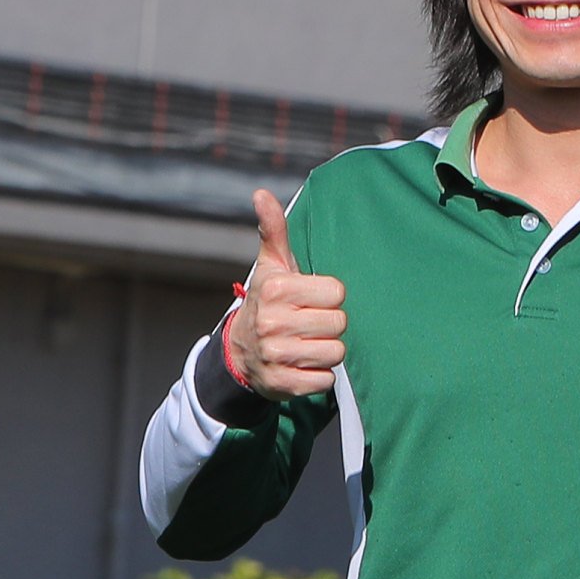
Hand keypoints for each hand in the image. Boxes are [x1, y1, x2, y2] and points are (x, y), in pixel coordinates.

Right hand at [225, 188, 345, 398]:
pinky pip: (325, 380)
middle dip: (329, 324)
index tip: (310, 299)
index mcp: (275, 290)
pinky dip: (318, 376)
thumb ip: (273, 230)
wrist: (240, 352)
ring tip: (305, 343)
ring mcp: (276, 356)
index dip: (329, 297)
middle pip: (339, 323)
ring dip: (325, 350)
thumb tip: (261, 193)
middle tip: (308, 322)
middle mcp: (272, 322)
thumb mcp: (271, 266)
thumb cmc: (267, 302)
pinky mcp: (283, 384)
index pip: (337, 293)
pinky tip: (301, 365)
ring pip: (336, 353)